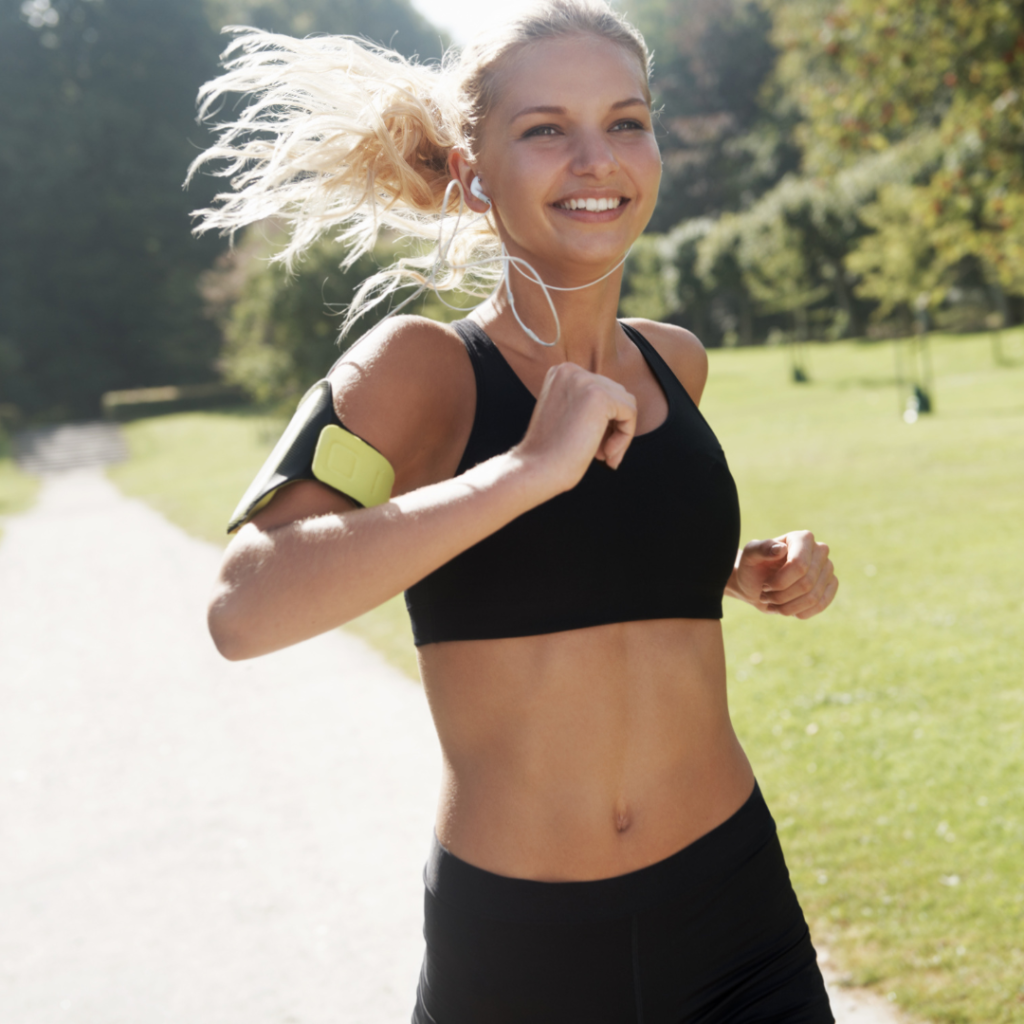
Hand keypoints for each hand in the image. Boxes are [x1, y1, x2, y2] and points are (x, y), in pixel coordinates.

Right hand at [515, 362, 637, 492]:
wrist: (536, 469)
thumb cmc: (549, 452)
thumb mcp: (567, 416)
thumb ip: (587, 404)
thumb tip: (622, 408)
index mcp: (561, 373)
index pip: (601, 389)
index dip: (603, 420)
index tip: (594, 445)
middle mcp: (572, 370)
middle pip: (616, 394)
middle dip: (612, 427)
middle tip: (601, 454)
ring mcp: (585, 381)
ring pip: (626, 404)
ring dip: (620, 433)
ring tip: (605, 456)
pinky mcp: (600, 397)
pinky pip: (630, 414)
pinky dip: (624, 437)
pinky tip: (606, 454)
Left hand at [728, 531, 837, 619]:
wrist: (756, 582)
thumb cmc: (753, 566)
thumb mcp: (749, 555)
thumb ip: (761, 549)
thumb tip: (781, 548)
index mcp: (802, 538)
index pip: (799, 565)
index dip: (780, 582)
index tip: (764, 586)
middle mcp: (820, 550)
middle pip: (806, 583)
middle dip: (781, 596)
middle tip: (764, 597)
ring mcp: (828, 568)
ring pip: (813, 597)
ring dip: (788, 607)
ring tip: (772, 604)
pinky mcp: (831, 585)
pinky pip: (821, 604)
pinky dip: (800, 612)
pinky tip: (786, 609)